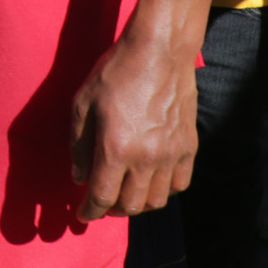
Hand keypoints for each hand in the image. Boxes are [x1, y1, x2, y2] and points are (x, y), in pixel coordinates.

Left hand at [70, 24, 199, 219]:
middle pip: (131, 205)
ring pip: (157, 201)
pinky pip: (179, 184)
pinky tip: (152, 180)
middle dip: (112, 209)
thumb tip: (79, 177)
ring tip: (126, 191)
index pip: (102, 197)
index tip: (82, 215)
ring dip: (139, 203)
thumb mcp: (83, 104)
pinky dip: (164, 190)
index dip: (89, 212)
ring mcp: (171, 155)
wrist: (159, 51)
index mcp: (116, 149)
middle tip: (103, 202)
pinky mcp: (189, 147)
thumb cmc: (115, 73)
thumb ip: (78, 146)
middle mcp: (146, 159)